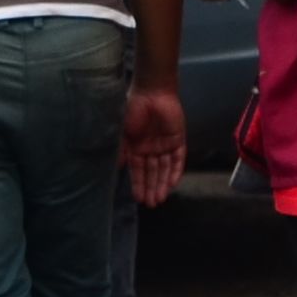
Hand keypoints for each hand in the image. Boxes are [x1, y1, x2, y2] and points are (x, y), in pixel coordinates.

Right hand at [121, 86, 185, 205]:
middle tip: (151, 204)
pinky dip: (175, 172)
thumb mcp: (123, 132)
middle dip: (151, 188)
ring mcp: (165, 146)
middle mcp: (150, 149)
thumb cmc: (133, 109)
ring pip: (164, 169)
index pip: (137, 170)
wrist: (152, 92)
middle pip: (152, 173)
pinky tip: (172, 184)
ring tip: (160, 199)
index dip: (138, 184)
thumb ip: (122, 150)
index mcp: (136, 147)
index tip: (138, 199)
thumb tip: (118, 168)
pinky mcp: (178, 141)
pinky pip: (178, 160)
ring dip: (162, 184)